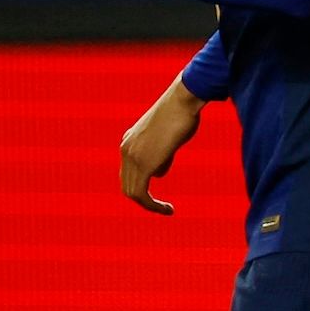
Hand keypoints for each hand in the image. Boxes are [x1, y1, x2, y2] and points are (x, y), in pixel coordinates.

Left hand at [119, 77, 204, 214]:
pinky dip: (153, 206)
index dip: (143, 188)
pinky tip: (168, 209)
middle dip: (145, 200)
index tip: (161, 193)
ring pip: (132, 192)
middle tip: (164, 208)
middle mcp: (126, 149)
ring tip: (167, 211)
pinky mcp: (144, 163)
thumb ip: (162, 156)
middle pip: (127, 185)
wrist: (183, 100)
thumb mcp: (170, 137)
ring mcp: (132, 156)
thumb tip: (158, 174)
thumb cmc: (182, 113)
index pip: (129, 173)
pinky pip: (141, 193)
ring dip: (149, 206)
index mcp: (129, 142)